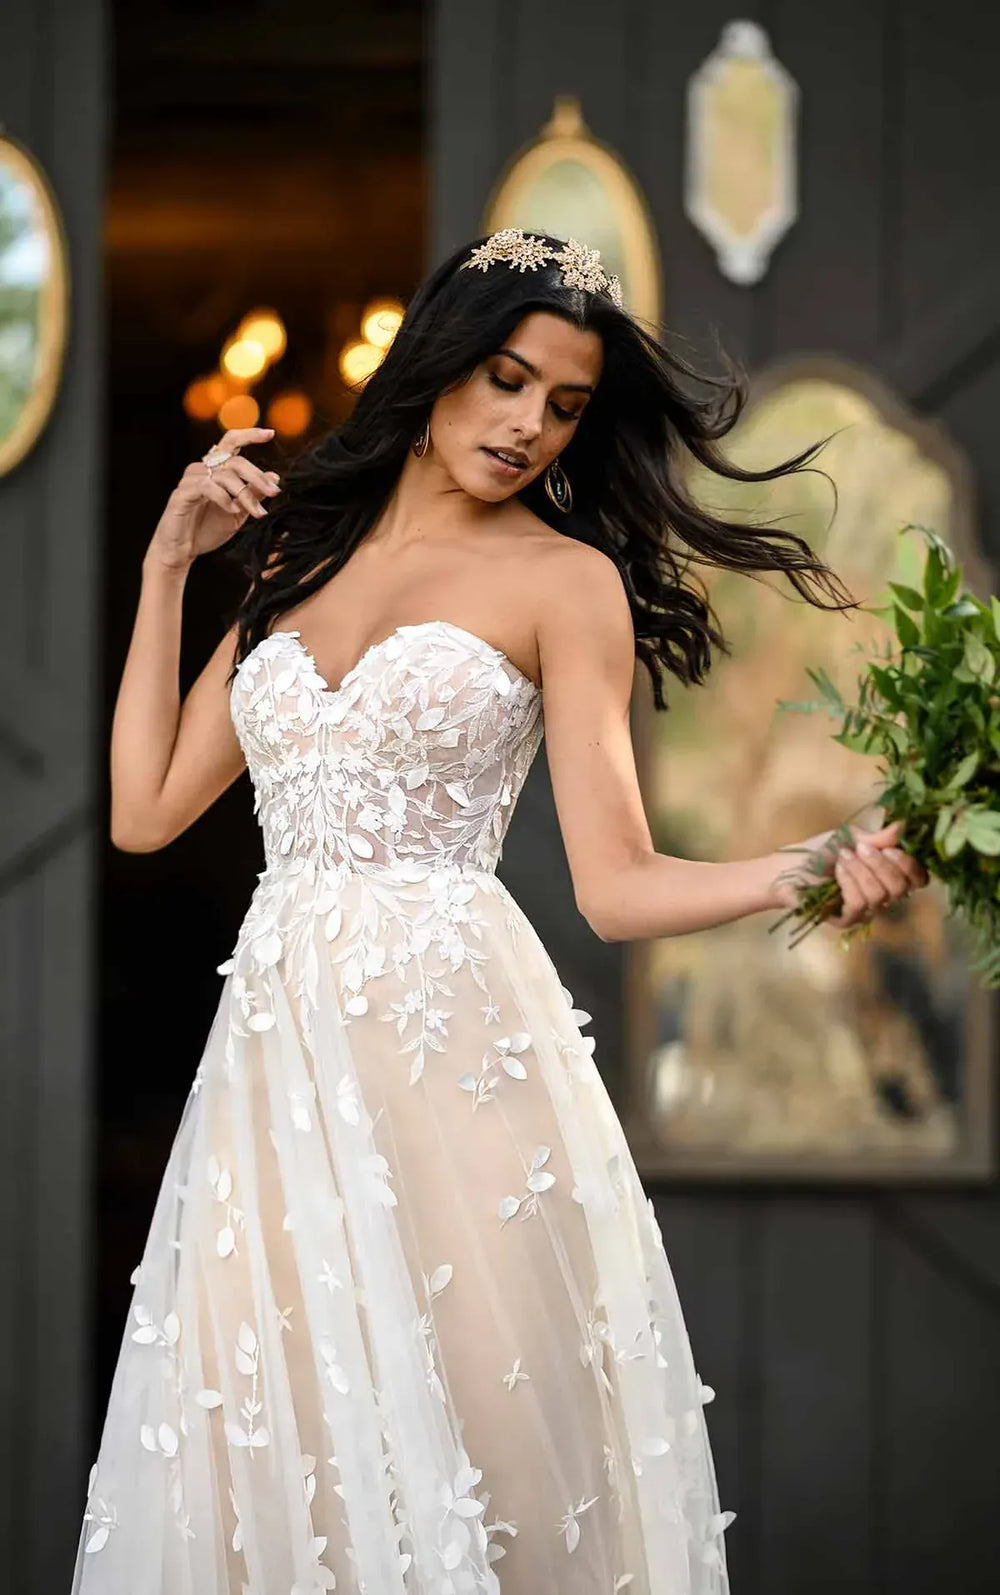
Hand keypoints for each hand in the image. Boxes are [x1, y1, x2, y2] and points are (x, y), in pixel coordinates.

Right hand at [145, 427, 280, 571]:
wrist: (182, 550)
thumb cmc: (207, 529)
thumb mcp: (239, 512)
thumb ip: (254, 493)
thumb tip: (274, 477)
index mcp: (216, 469)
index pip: (231, 442)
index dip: (250, 435)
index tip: (270, 433)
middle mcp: (203, 469)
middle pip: (235, 461)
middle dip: (258, 477)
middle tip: (275, 492)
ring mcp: (192, 479)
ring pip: (226, 476)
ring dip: (245, 494)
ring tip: (257, 512)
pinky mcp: (183, 493)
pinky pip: (208, 487)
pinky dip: (224, 498)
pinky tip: (232, 510)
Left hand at [770, 818, 929, 928]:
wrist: (787, 868)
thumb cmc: (819, 852)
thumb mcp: (851, 838)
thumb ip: (879, 837)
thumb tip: (903, 826)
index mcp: (888, 874)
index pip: (918, 879)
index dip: (910, 865)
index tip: (890, 850)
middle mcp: (882, 895)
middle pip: (902, 887)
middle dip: (881, 864)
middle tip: (860, 850)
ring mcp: (865, 910)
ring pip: (880, 895)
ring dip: (860, 871)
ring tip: (842, 859)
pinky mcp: (847, 920)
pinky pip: (860, 904)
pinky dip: (849, 882)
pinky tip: (837, 872)